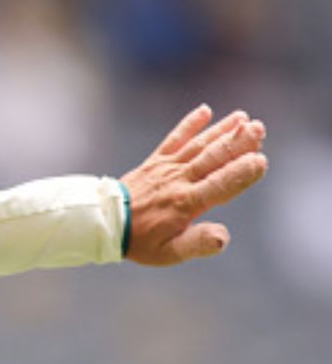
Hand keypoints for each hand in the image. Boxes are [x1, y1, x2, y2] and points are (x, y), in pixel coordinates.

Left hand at [120, 105, 267, 266]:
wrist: (103, 223)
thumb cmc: (140, 241)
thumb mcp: (169, 252)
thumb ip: (198, 243)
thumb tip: (224, 238)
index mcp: (186, 203)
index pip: (221, 185)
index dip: (242, 173)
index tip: (260, 160)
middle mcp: (178, 181)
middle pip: (213, 158)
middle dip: (238, 143)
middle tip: (259, 128)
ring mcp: (166, 168)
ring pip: (198, 145)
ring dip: (221, 130)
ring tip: (243, 118)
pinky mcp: (154, 161)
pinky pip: (173, 139)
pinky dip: (188, 124)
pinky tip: (204, 110)